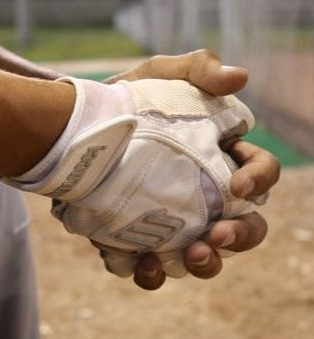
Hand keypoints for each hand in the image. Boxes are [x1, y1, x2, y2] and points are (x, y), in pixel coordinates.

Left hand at [5, 70, 261, 286]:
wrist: (79, 123)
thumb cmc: (128, 96)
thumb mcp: (161, 74)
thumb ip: (199, 69)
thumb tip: (241, 77)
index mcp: (219, 158)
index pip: (259, 174)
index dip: (259, 181)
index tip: (237, 186)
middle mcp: (201, 195)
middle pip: (241, 227)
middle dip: (239, 236)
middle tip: (216, 234)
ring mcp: (169, 220)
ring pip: (200, 254)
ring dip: (202, 263)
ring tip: (190, 255)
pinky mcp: (134, 235)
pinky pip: (150, 264)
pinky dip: (150, 270)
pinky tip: (143, 262)